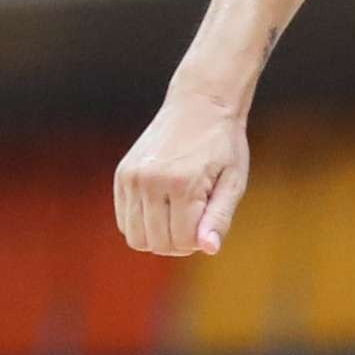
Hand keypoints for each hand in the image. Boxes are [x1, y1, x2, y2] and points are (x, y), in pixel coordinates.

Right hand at [113, 85, 251, 257]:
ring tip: (178, 214)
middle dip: (178, 242)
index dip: (198, 241)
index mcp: (182, 184)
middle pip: (156, 244)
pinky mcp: (122, 175)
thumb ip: (219, 218)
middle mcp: (150, 181)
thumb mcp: (233, 182)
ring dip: (158, 236)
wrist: (199, 105)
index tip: (208, 219)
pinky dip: (142, 223)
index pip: (182, 242)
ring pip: (135, 238)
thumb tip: (208, 249)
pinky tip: (162, 206)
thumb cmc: (223, 146)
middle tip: (195, 218)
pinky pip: (124, 221)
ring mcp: (132, 177)